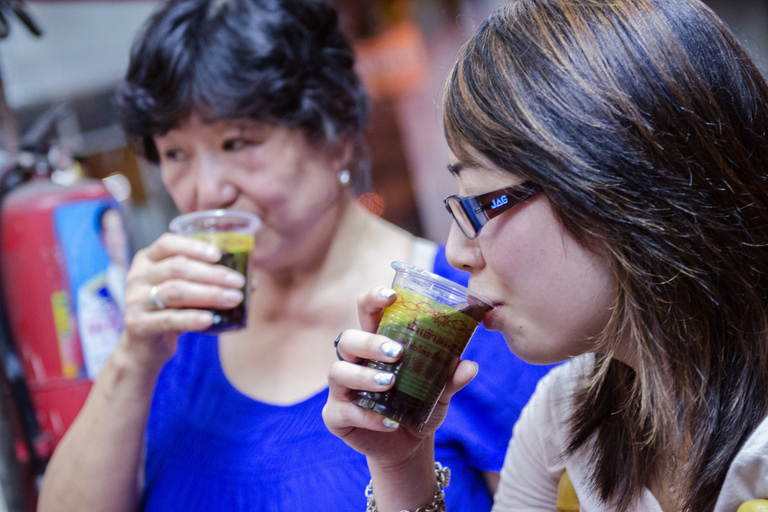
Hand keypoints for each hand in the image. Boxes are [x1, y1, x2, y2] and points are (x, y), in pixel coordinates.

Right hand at [121, 232, 246, 369]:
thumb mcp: (185, 292)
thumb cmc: (170, 311)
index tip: (219, 255)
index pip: (167, 243)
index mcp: (147, 260)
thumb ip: (208, 282)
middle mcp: (137, 276)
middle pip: (178, 267)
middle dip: (213, 274)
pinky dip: (192, 318)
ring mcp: (134, 300)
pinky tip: (210, 319)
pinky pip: (169, 319)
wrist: (144, 348)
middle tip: (238, 282)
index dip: (194, 247)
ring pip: (176, 291)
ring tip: (234, 299)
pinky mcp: (137, 324)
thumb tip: (252, 281)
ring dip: (210, 294)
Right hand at [322, 287, 478, 466]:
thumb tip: (469, 366)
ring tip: (390, 383)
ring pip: (338, 372)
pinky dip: (365, 416)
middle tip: (397, 352)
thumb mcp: (439, 391)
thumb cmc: (419, 405)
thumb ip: (450, 378)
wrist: (409, 444)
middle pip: (347, 339)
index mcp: (376, 343)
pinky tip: (388, 421)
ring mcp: (341, 389)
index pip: (366, 311)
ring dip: (363, 376)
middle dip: (369, 342)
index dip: (373, 298)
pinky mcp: (336, 416)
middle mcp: (354, 361)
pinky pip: (342, 411)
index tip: (392, 295)